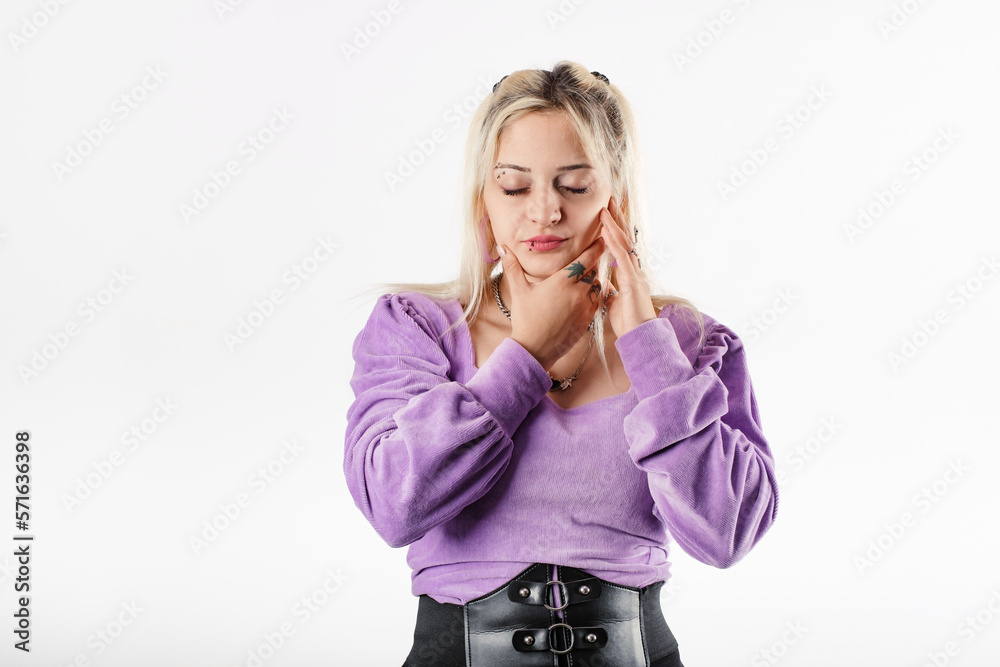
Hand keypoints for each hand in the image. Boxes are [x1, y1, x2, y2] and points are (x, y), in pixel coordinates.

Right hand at [499, 236, 605, 369]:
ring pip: (597, 287)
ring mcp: (584, 307)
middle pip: (594, 271)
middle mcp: (577, 292)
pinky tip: (584, 298)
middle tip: (590, 259)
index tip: (601, 240)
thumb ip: (513, 267)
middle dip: (592, 264)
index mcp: (562, 281)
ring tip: (585, 280)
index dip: (595, 248)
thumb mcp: (518, 291)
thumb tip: (502, 247)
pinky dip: (593, 297)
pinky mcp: (587, 321)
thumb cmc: (525, 319)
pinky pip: (597, 303)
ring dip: (593, 281)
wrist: (534, 349)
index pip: (586, 259)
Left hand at [599, 196, 656, 336]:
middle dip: (616, 219)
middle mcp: (634, 269)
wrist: (640, 336)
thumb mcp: (614, 302)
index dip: (614, 229)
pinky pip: (621, 256)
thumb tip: (603, 284)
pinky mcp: (632, 280)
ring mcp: (634, 273)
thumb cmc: (628, 322)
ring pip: (624, 243)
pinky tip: (605, 230)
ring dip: (613, 224)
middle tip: (608, 200)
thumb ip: (610, 291)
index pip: (621, 246)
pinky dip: (613, 242)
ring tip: (604, 208)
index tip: (606, 214)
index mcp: (629, 274)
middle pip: (624, 238)